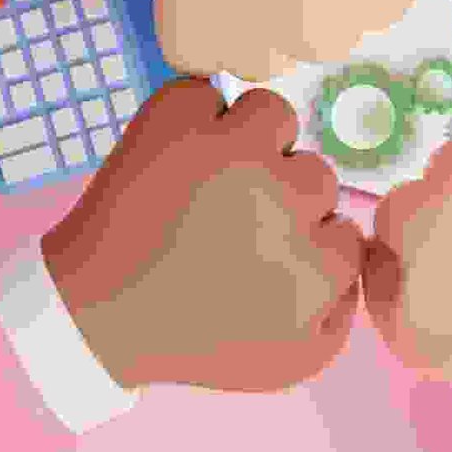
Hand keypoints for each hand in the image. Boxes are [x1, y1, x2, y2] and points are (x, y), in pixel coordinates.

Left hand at [41, 78, 363, 391]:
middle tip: (236, 223)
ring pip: (274, 117)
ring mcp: (230, 151)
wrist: (96, 316)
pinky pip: (209, 91)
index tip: (269, 256)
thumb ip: (343, 312)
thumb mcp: (290, 360)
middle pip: (316, 173)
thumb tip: (354, 249)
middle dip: (285, 195)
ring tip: (214, 176)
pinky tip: (178, 153)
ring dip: (253, 142)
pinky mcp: (178, 119)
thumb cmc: (195, 343)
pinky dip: (195, 114)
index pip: (345, 228)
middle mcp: (283, 199)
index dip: (309, 241)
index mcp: (315, 263)